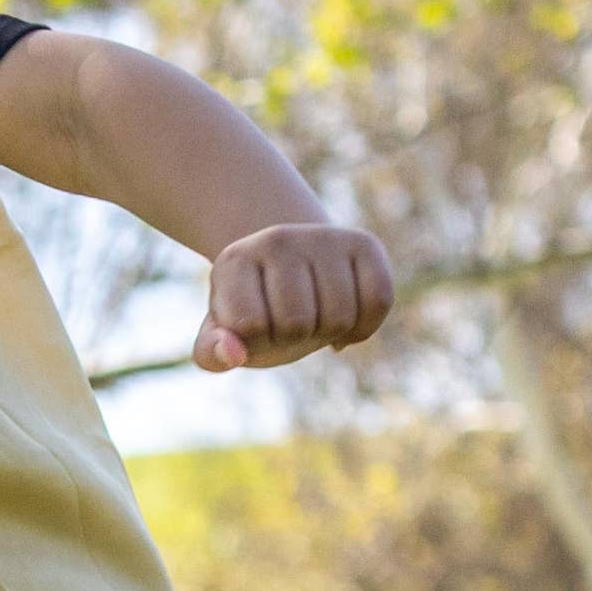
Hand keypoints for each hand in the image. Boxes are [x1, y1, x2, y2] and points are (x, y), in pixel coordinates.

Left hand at [195, 220, 394, 370]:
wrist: (289, 274)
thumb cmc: (252, 312)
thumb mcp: (221, 335)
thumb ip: (212, 352)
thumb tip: (234, 354)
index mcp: (233, 261)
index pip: (250, 326)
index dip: (255, 342)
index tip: (253, 327)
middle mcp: (276, 239)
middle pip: (297, 324)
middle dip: (294, 339)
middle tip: (287, 323)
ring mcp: (322, 236)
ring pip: (340, 317)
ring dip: (329, 334)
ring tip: (313, 316)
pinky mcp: (363, 243)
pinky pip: (379, 300)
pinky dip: (365, 328)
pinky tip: (346, 324)